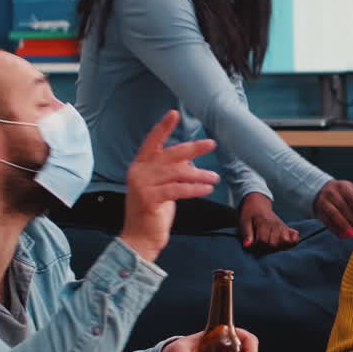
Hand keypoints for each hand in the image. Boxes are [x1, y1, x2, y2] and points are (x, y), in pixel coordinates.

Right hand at [121, 110, 218, 262]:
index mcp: (140, 166)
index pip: (151, 141)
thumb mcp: (162, 187)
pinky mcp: (149, 199)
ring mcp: (142, 185)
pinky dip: (194, 188)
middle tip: (211, 144)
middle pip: (169, 154)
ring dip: (199, 174)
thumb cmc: (152, 213)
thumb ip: (171, 173)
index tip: (174, 113)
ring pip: (176, 173)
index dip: (163, 127)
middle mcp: (138, 172)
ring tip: (214, 177)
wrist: (140, 239)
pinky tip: (206, 189)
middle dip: (192, 148)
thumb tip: (190, 160)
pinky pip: (177, 189)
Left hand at [238, 193, 298, 249]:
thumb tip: (247, 246)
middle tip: (260, 244)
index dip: (256, 246)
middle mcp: (275, 224)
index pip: (263, 240)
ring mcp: (283, 227)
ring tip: (270, 245)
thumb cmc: (249, 214)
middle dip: (265, 248)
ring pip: (285, 242)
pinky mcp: (287, 229)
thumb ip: (246, 234)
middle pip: (273, 244)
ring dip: (277, 246)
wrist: (257, 204)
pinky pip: (295, 237)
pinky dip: (292, 241)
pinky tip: (285, 244)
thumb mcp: (244, 222)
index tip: (252, 243)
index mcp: (264, 222)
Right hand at [313, 180, 352, 237]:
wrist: (322, 191)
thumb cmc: (343, 193)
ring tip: (352, 234)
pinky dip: (335, 229)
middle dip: (352, 219)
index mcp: (342, 186)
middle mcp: (331, 193)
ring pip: (333, 214)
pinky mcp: (319, 212)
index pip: (350, 196)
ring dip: (343, 225)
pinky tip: (343, 235)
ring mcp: (323, 202)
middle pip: (342, 206)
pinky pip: (327, 222)